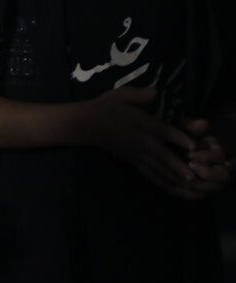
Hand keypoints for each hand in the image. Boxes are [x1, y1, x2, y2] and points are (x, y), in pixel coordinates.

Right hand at [80, 87, 197, 196]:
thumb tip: (156, 92)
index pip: (167, 133)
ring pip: (159, 169)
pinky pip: (150, 174)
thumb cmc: (106, 107)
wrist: (87, 124)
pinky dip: (162, 183)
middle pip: (165, 156)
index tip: (195, 147)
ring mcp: (138, 154)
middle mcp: (144, 142)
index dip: (182, 139)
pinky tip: (173, 190)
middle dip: (180, 167)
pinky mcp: (133, 161)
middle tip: (195, 177)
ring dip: (174, 179)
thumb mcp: (122, 95)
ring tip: (189, 188)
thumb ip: (141, 94)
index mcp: (145, 125)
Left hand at [180, 117, 231, 197]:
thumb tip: (203, 123)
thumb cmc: (187, 137)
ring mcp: (216, 180)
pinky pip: (202, 196)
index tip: (190, 154)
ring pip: (214, 188)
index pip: (219, 156)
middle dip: (206, 174)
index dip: (206, 157)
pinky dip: (189, 194)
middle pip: (224, 176)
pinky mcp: (206, 189)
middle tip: (189, 168)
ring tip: (180, 180)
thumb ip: (194, 126)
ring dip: (198, 186)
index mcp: (219, 151)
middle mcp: (223, 167)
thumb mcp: (190, 129)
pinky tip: (175, 189)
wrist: (185, 149)